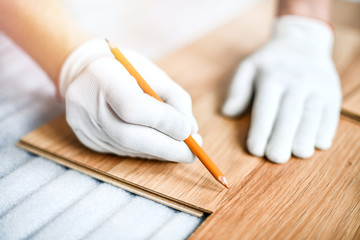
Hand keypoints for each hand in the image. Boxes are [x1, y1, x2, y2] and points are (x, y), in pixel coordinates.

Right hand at [60, 39, 200, 162]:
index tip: (189, 130)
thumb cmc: (126, 71)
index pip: (133, 107)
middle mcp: (88, 106)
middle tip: (193, 153)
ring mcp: (86, 127)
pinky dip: (147, 151)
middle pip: (129, 136)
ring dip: (160, 152)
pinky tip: (161, 146)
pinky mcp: (89, 141)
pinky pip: (124, 151)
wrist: (84, 74)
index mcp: (105, 79)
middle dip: (167, 147)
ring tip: (181, 149)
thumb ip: (175, 100)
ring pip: (129, 148)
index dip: (164, 121)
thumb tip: (191, 131)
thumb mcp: (153, 74)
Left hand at [222, 16, 341, 162]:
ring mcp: (317, 86)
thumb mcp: (248, 67)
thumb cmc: (270, 62)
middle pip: (289, 115)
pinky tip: (318, 144)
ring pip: (312, 117)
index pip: (265, 109)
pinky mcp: (332, 92)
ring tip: (297, 154)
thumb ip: (237, 90)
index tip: (255, 150)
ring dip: (305, 138)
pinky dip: (325, 131)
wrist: (302, 42)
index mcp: (272, 77)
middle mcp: (296, 81)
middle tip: (275, 158)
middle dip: (282, 139)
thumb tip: (227, 113)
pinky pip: (330, 114)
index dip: (260, 131)